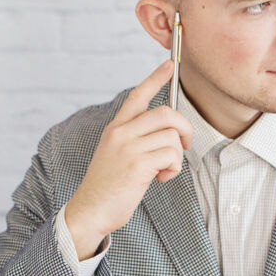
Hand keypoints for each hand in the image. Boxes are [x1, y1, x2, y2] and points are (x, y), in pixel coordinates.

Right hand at [63, 60, 194, 256]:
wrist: (90, 210)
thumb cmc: (108, 187)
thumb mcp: (117, 154)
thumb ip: (136, 139)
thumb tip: (169, 133)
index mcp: (115, 128)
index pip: (138, 96)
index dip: (156, 78)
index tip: (170, 65)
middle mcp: (120, 132)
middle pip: (166, 114)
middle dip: (184, 128)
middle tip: (185, 145)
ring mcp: (128, 147)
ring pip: (172, 137)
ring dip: (176, 157)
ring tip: (163, 171)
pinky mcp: (137, 164)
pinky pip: (171, 156)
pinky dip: (173, 169)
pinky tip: (160, 179)